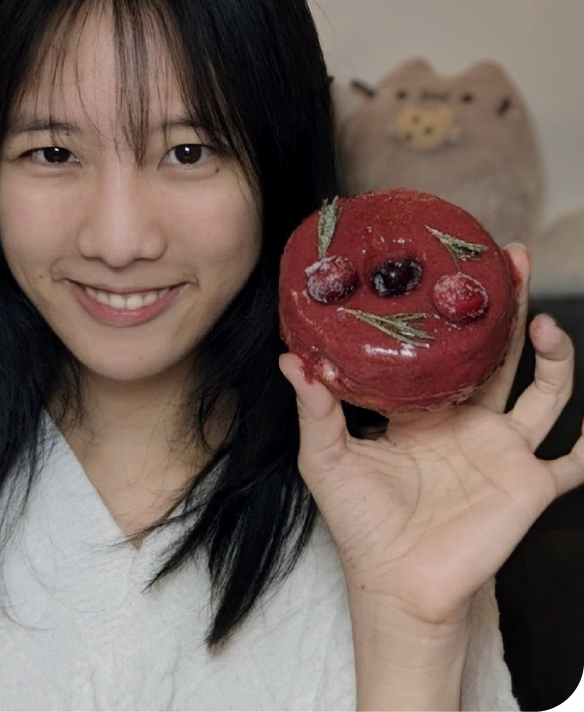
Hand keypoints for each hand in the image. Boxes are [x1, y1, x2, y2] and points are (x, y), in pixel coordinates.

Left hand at [279, 244, 580, 626]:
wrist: (396, 585)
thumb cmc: (359, 522)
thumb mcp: (326, 458)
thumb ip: (314, 408)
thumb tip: (289, 358)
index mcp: (421, 408)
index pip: (443, 347)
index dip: (450, 310)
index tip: (451, 266)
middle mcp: (466, 420)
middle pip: (496, 353)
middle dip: (506, 306)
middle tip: (509, 258)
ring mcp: (501, 450)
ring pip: (541, 391)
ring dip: (552, 356)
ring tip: (540, 320)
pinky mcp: (528, 486)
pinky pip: (574, 462)